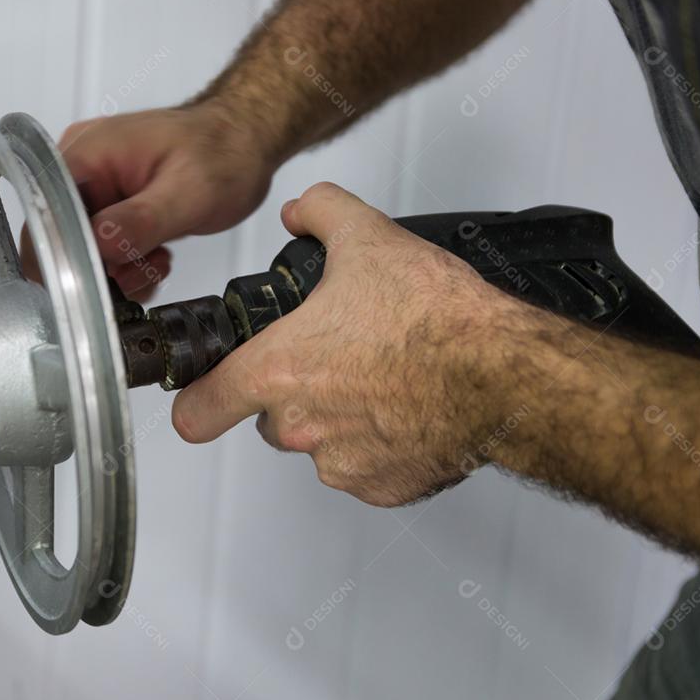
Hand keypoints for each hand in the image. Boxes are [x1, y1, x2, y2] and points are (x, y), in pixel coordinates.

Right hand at [21, 102, 275, 300]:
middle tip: (144, 267)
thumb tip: (98, 245)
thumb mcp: (188, 193)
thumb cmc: (224, 152)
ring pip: (85, 248)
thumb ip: (140, 221)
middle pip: (62, 237)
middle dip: (102, 266)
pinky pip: (103, 246)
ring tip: (157, 257)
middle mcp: (81, 166)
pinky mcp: (111, 204)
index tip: (99, 281)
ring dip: (121, 268)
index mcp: (87, 152)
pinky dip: (128, 262)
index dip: (63, 256)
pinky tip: (156, 255)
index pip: (43, 214)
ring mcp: (96, 185)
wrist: (246, 142)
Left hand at [171, 182, 519, 505]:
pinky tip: (408, 408)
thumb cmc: (436, 318)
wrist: (502, 373)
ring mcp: (341, 464)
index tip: (207, 394)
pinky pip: (364, 468)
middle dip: (294, 392)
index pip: (198, 411)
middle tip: (337, 358)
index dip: (199, 400)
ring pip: (319, 443)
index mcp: (279, 372)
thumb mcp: (367, 238)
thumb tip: (301, 211)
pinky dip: (379, 445)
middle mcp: (301, 427)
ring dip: (338, 418)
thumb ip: (320, 213)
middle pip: (269, 417)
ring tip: (382, 378)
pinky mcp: (382, 488)